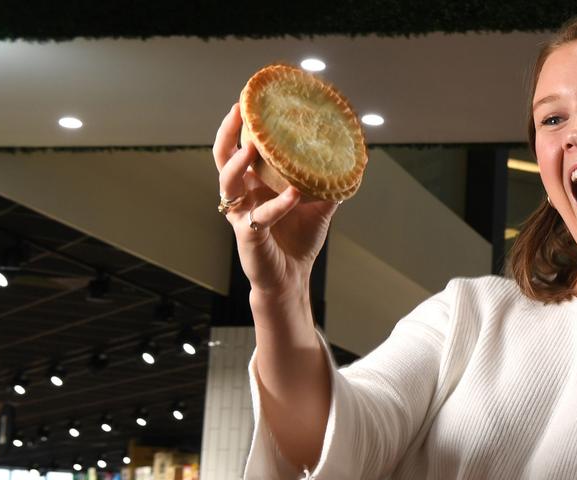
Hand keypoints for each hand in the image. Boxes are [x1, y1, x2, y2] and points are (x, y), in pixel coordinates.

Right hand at [212, 103, 339, 300]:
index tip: (248, 101)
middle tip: (239, 110)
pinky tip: (294, 193)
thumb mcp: (318, 207)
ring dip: (239, 163)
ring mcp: (241, 214)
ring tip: (252, 147)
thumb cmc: (298, 241)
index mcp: (253, 184)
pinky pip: (260, 215)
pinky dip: (279, 204)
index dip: (238, 126)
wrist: (291, 279)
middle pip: (222, 157)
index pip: (238, 148)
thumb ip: (328, 185)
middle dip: (227, 133)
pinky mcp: (248, 234)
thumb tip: (354, 162)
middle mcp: (242, 195)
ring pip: (228, 182)